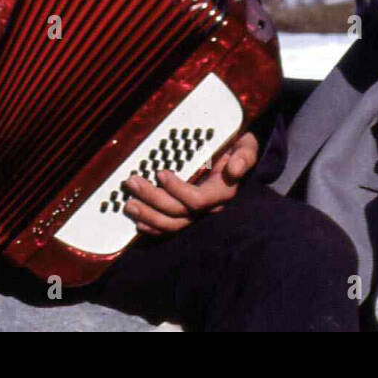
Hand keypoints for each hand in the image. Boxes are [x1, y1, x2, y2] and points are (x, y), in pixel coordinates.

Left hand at [121, 132, 258, 235]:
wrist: (239, 161)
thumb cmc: (240, 152)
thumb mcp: (247, 148)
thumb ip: (244, 156)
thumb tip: (234, 169)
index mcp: (222, 193)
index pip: (197, 200)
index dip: (177, 189)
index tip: (161, 173)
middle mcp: (210, 209)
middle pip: (179, 213)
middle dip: (153, 199)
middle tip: (132, 182)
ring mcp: (198, 215)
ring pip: (172, 224)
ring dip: (148, 215)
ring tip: (129, 203)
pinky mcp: (188, 216)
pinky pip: (170, 228)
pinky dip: (153, 228)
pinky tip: (139, 223)